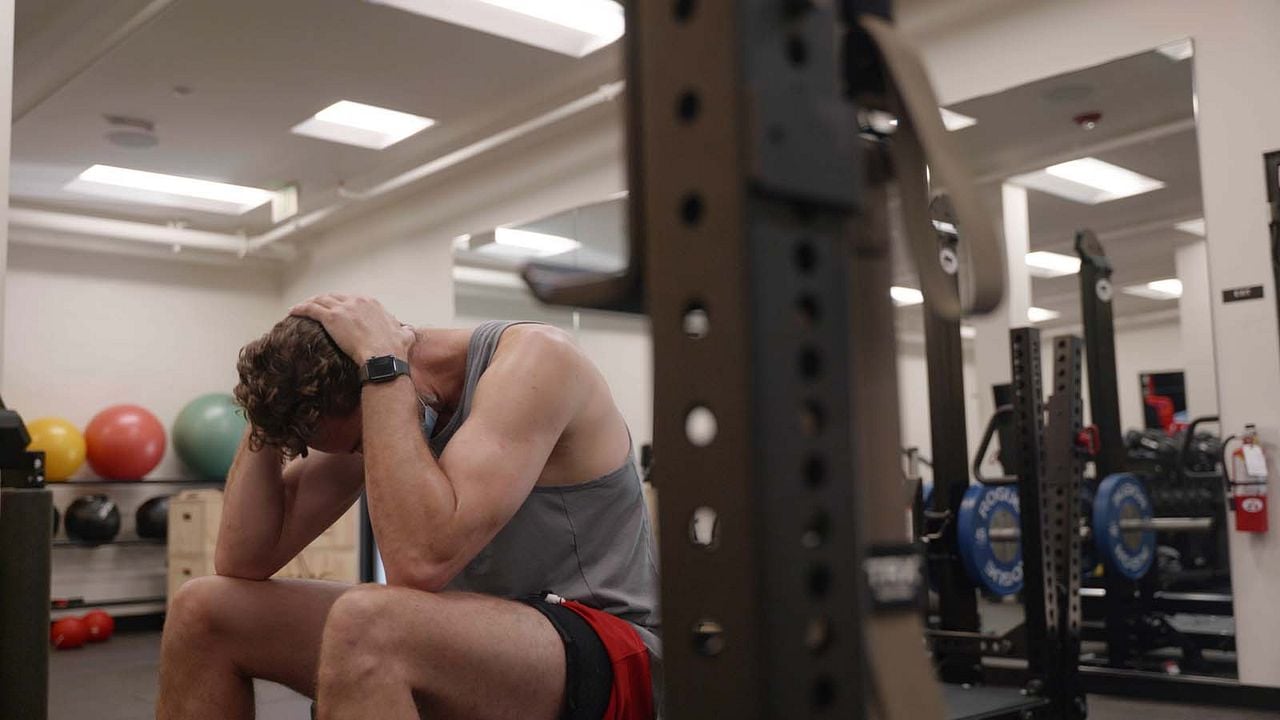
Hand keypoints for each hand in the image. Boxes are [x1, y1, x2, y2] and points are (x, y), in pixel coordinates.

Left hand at [289, 294, 413, 361]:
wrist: (383, 356)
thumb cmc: (394, 349)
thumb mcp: (404, 335)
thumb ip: (405, 330)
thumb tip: (408, 330)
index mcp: (371, 303)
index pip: (351, 299)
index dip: (341, 304)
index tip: (336, 309)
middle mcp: (356, 301)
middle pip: (334, 297)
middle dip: (323, 301)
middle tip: (315, 307)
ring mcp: (342, 308)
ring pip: (320, 300)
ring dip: (309, 303)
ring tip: (301, 308)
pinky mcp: (331, 318)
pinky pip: (311, 309)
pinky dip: (300, 308)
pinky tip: (293, 311)